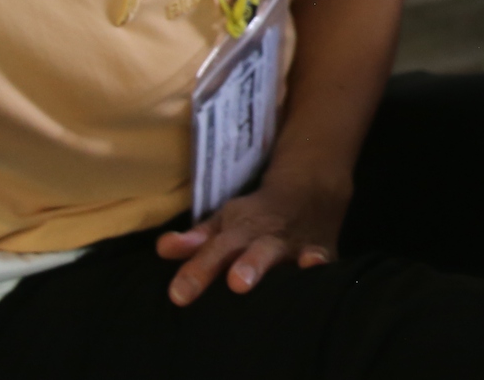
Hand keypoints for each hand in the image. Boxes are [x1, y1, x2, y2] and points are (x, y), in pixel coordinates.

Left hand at [157, 172, 349, 304]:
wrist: (310, 188)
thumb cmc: (257, 216)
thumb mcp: (226, 221)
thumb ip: (196, 240)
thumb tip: (162, 248)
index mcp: (237, 233)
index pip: (214, 251)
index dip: (197, 271)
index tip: (179, 294)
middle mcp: (263, 238)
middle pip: (251, 251)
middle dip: (245, 265)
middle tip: (236, 283)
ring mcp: (293, 244)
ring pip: (281, 253)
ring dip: (268, 263)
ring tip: (256, 279)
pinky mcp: (320, 250)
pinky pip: (321, 256)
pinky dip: (319, 261)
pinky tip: (315, 265)